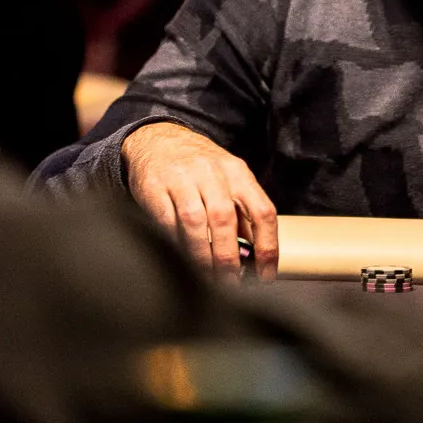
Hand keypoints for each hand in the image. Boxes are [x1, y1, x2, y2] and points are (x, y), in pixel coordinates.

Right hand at [123, 123, 277, 280]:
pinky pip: (166, 221)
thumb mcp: (228, 179)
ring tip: (206, 279)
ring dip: (202, 257)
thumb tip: (254, 257)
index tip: (265, 275)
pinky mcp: (155, 187)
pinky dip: (175, 244)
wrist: (159, 139)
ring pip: (196, 223)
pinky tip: (181, 260)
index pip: (263, 211)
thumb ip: (242, 212)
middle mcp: (212, 172)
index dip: (268, 246)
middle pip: (225, 219)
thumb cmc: (200, 167)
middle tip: (230, 283)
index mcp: (238, 172)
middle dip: (229, 257)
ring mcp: (182, 178)